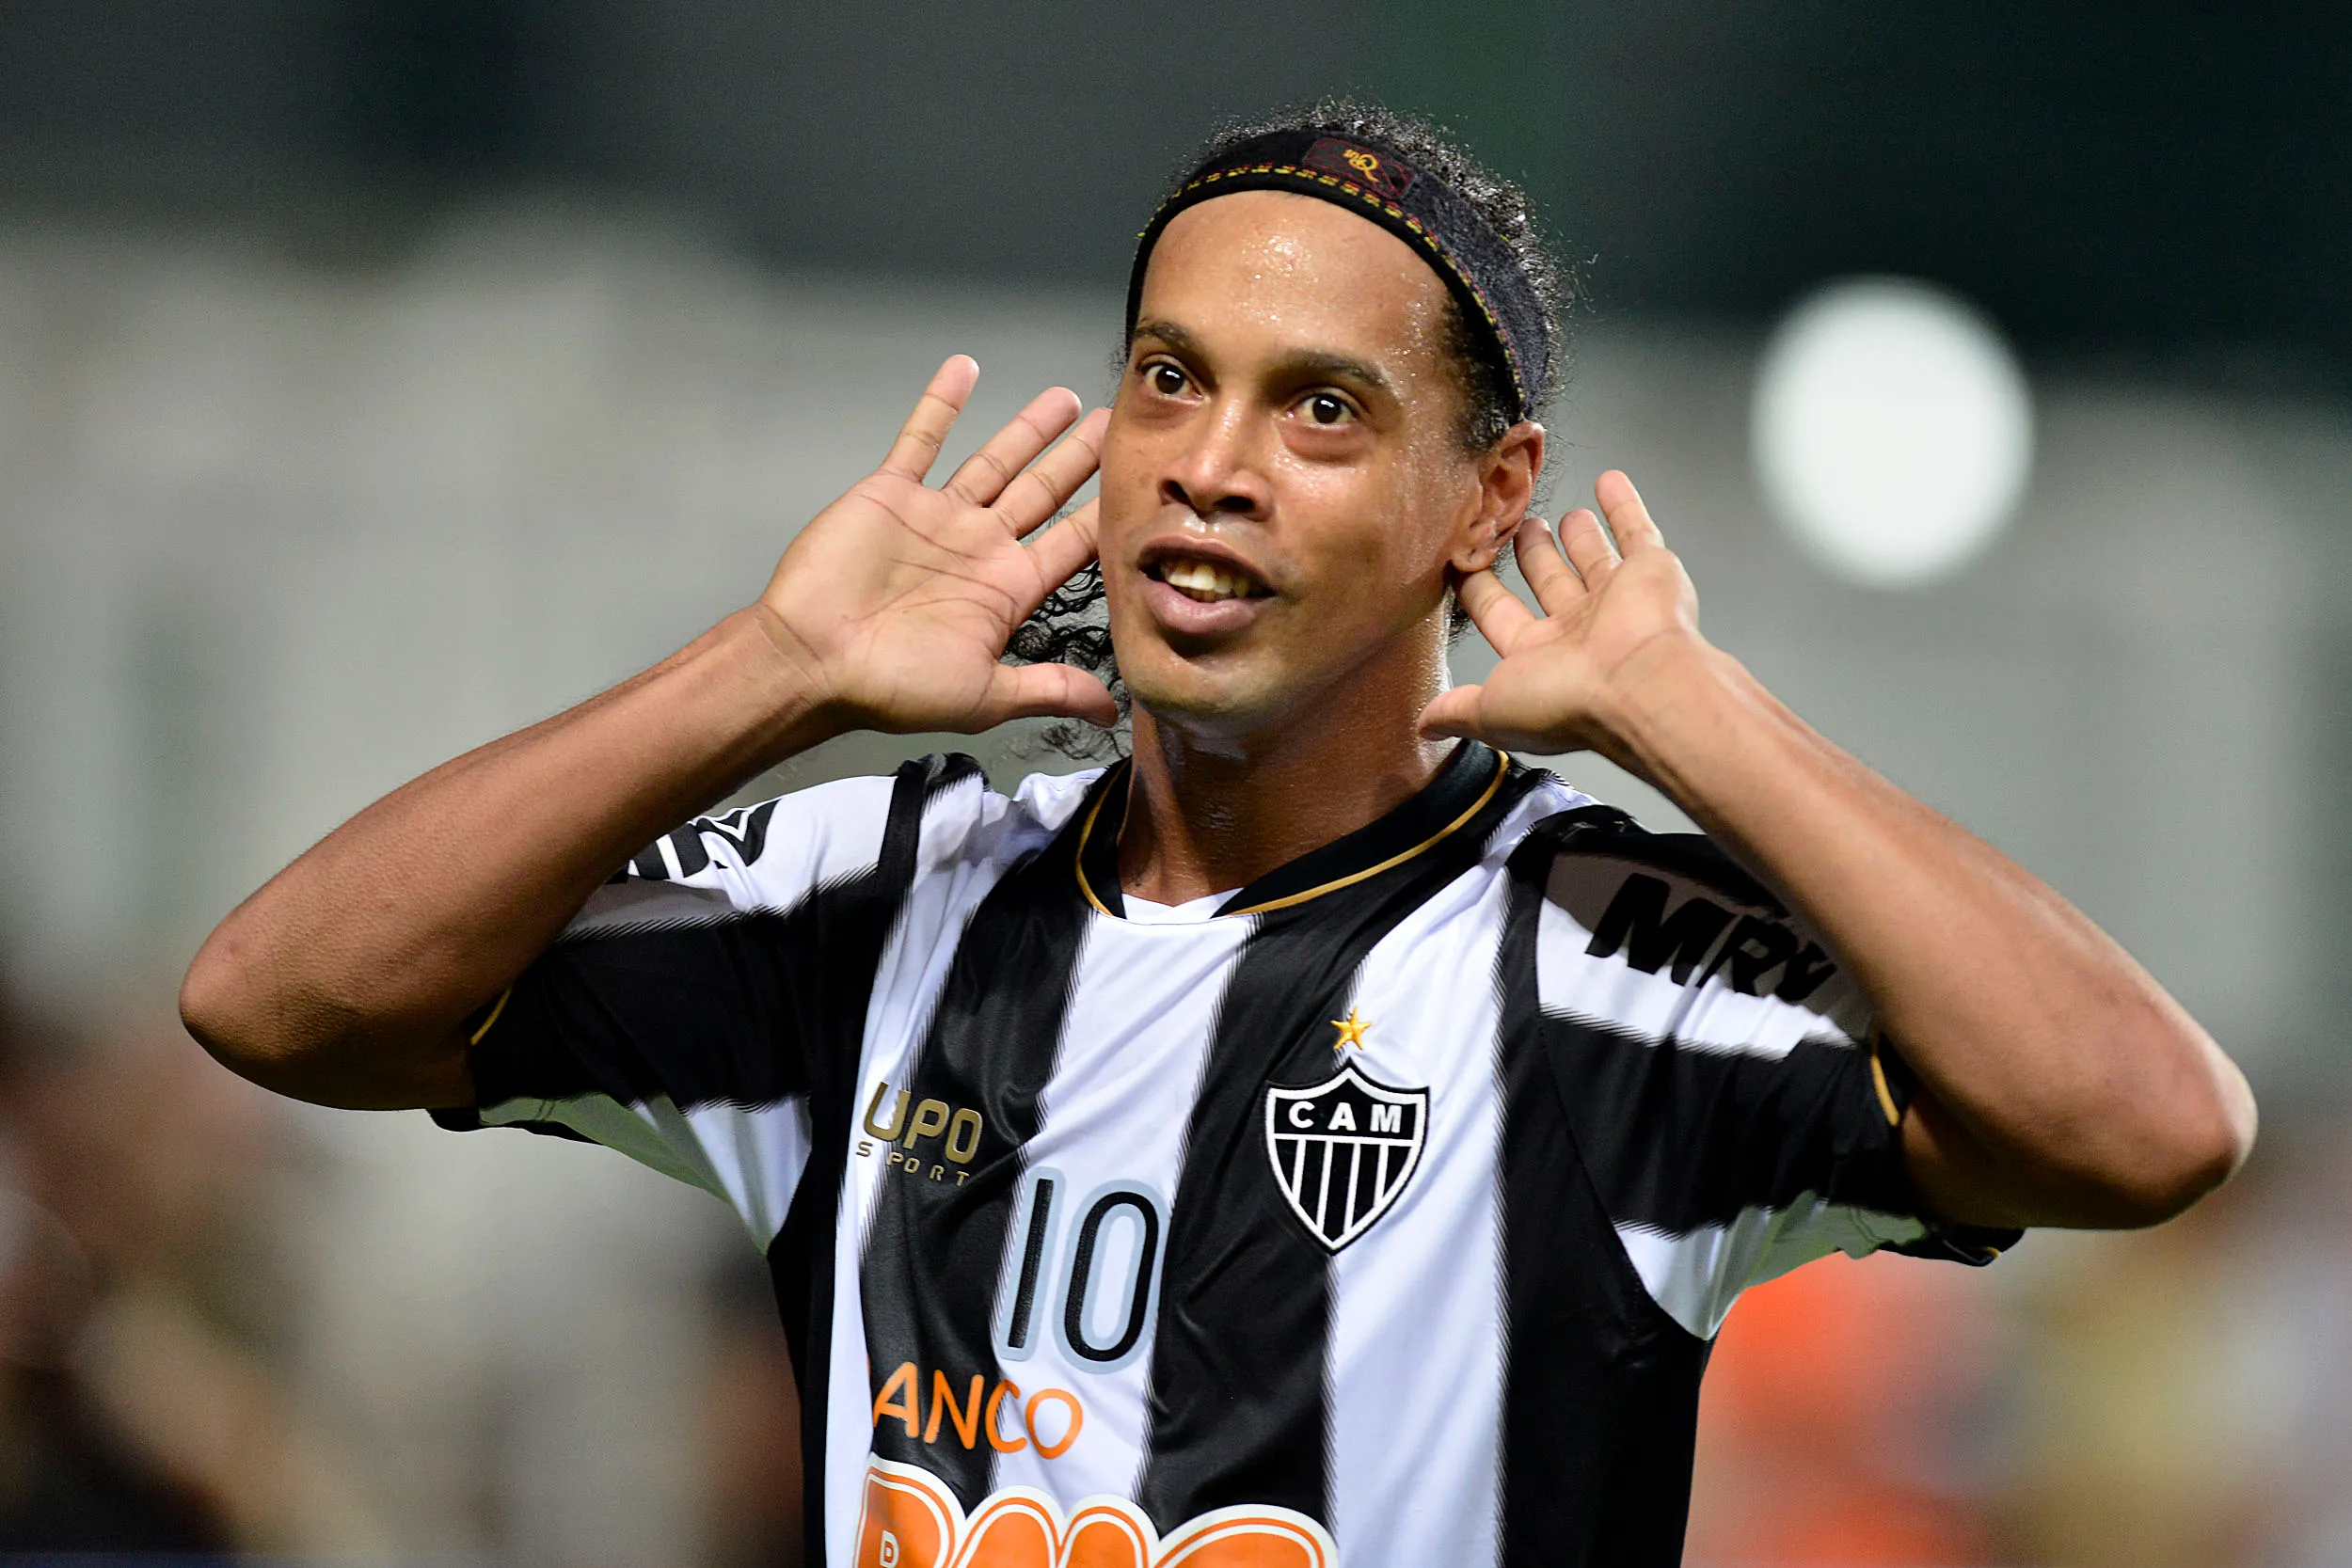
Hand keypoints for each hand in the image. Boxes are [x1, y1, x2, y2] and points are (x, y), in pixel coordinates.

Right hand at [754, 355, 1117, 735]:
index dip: (1107, 515)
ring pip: (994, 461)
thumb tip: (1110, 713)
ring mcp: (937, 518)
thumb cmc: (890, 686)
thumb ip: (1049, 688)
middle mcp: (978, 548)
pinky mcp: (892, 494)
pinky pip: (921, 439)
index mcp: (1006, 591)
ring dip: (1029, 430)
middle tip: (1116, 426)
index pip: (1071, 544)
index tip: (1141, 488)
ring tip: (1066, 400)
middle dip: (1080, 461)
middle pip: (1043, 493)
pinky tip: (964, 369)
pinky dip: (942, 404)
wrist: (812, 659)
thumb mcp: (986, 694)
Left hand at [1419, 470, 1706, 768]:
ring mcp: (1617, 599)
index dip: (1479, 590)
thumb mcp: (1491, 710)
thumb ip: (1456, 709)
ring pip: (1591, 558)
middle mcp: (1580, 629)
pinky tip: (1611, 481)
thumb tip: (1421, 728)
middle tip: (1519, 526)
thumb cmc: (1568, 701)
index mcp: (1541, 656)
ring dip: (1577, 537)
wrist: (1641, 686)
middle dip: (1532, 556)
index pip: (1499, 614)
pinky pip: (1636, 530)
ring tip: (1560, 514)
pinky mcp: (1651, 570)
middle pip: (1548, 581)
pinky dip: (1624, 506)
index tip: (1461, 563)